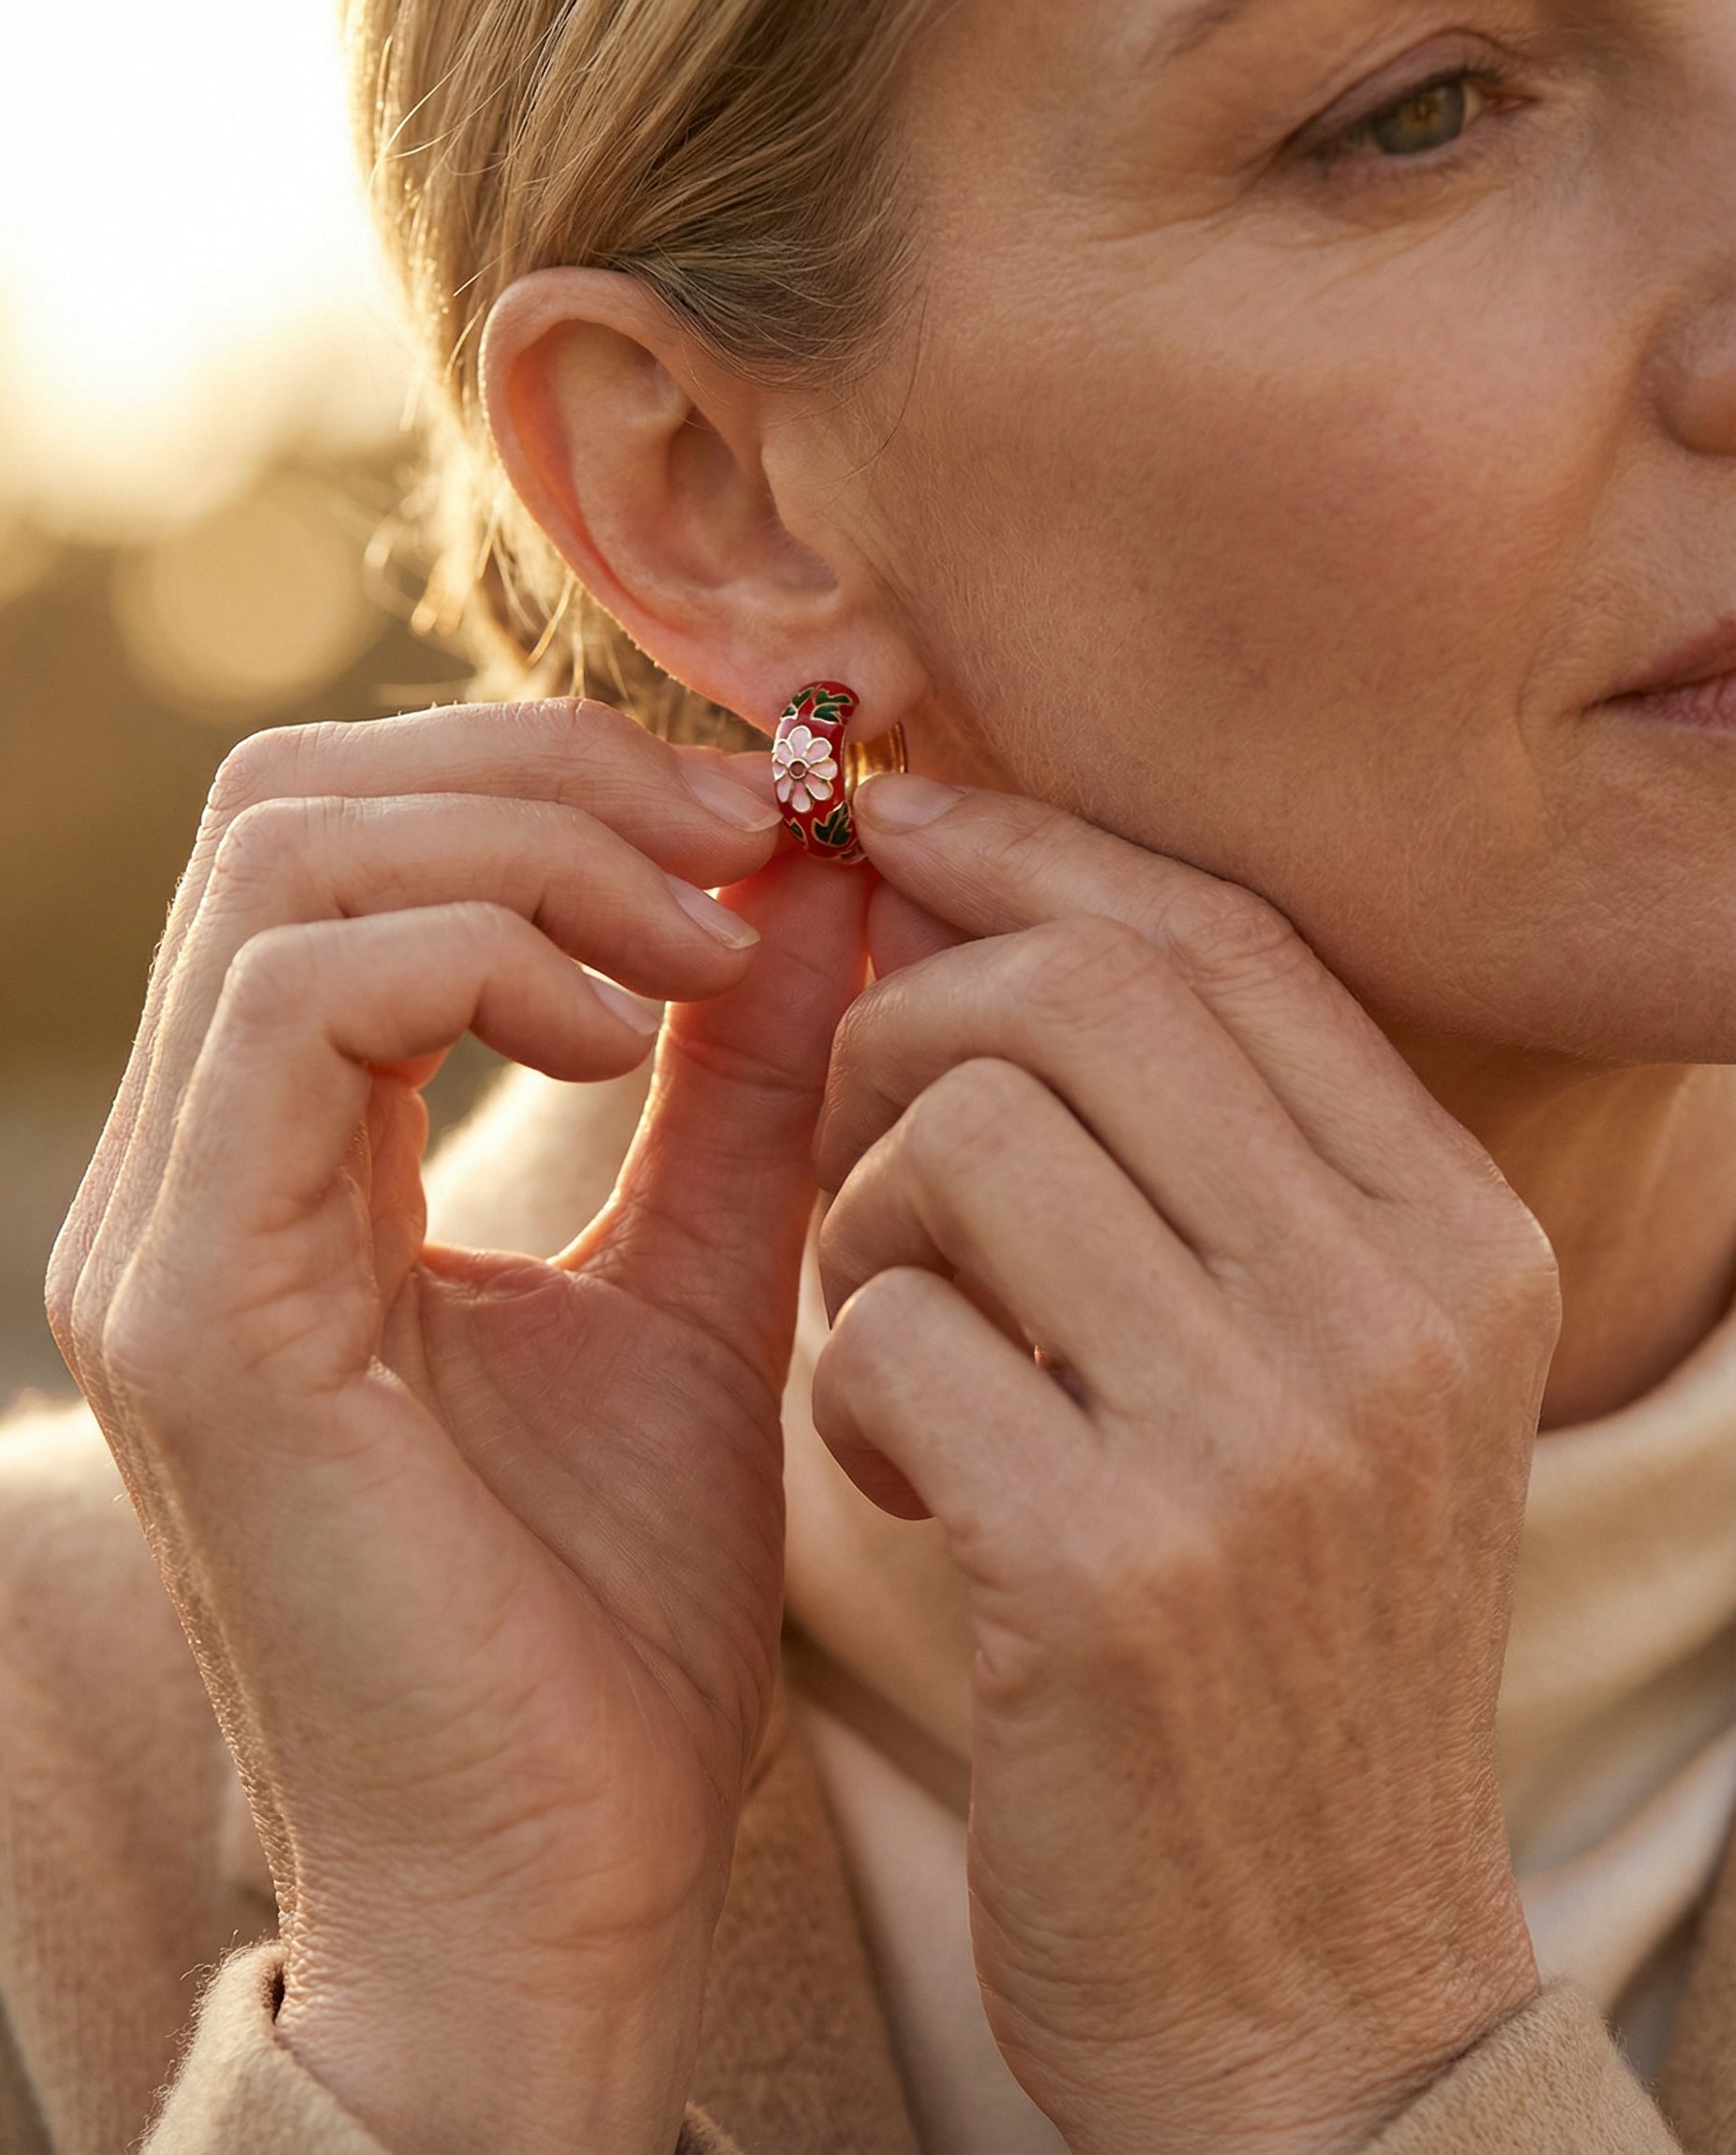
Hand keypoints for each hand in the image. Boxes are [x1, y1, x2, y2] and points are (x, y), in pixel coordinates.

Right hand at [48, 701, 865, 2154]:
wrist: (560, 1884)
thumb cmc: (618, 1612)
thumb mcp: (706, 1277)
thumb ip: (743, 1080)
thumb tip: (816, 881)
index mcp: (287, 1165)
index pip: (351, 837)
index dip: (556, 780)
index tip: (755, 827)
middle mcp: (188, 1177)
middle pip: (297, 802)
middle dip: (540, 775)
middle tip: (735, 839)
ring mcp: (167, 1238)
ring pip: (286, 866)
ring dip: (529, 850)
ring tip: (699, 945)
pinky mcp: (199, 1313)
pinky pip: (296, 1004)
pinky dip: (485, 958)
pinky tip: (632, 1032)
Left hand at [811, 778, 1554, 2154]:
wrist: (1308, 1987)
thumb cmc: (1269, 1647)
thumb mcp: (1313, 1383)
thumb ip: (1204, 1164)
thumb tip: (1002, 926)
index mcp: (1456, 1239)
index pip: (1225, 938)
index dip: (1037, 853)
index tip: (903, 839)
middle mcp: (1395, 1309)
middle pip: (1080, 990)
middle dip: (910, 1018)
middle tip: (859, 1140)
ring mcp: (1267, 1436)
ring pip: (963, 1135)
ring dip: (865, 1216)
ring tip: (891, 1332)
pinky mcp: (1111, 1568)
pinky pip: (886, 1327)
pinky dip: (844, 1376)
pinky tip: (893, 1472)